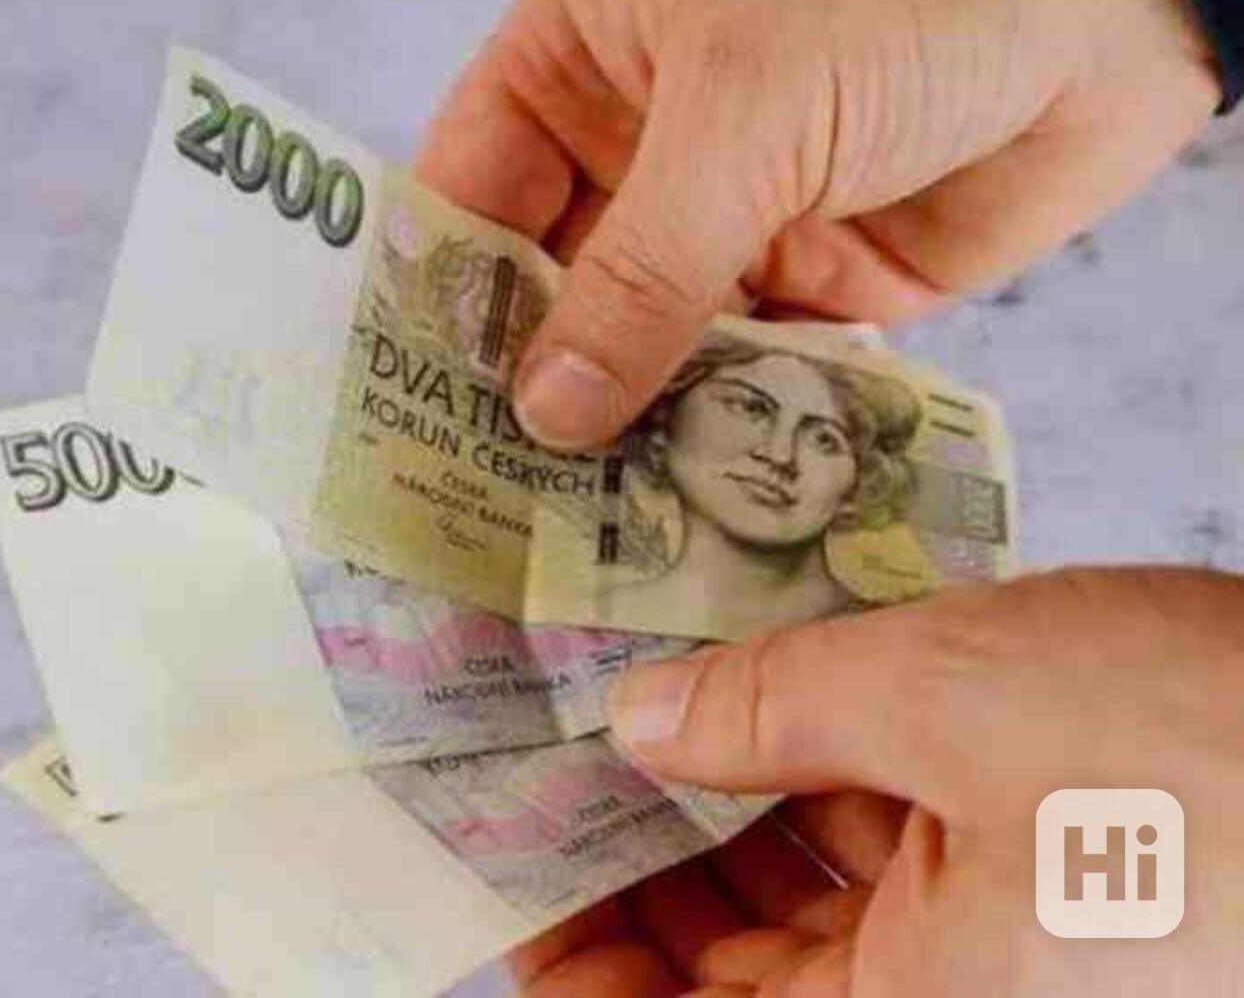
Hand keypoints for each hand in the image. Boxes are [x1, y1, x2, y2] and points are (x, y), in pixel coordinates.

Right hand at [415, 0, 1219, 448]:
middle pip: (555, 284)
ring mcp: (736, 216)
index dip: (436, 297)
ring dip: (623, 425)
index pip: (473, 189)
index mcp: (588, 57)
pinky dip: (724, 431)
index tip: (401, 409)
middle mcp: (647, 142)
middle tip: (480, 503)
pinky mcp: (826, 281)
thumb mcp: (744, 112)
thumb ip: (641, 274)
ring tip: (570, 532)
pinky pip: (750, 371)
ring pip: (648, 341)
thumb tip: (547, 414)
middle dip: (529, 385)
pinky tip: (684, 506)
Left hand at [512, 568, 1243, 994]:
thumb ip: (771, 708)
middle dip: (632, 864)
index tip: (491, 872)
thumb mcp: (952, 696)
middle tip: (546, 753)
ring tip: (635, 702)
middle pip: (729, 968)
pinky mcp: (1043, 891)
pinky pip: (893, 862)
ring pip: (806, 905)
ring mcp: (995, 960)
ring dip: (722, 807)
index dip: (566, 960)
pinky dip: (823, 783)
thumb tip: (641, 720)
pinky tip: (771, 702)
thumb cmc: (1209, 758)